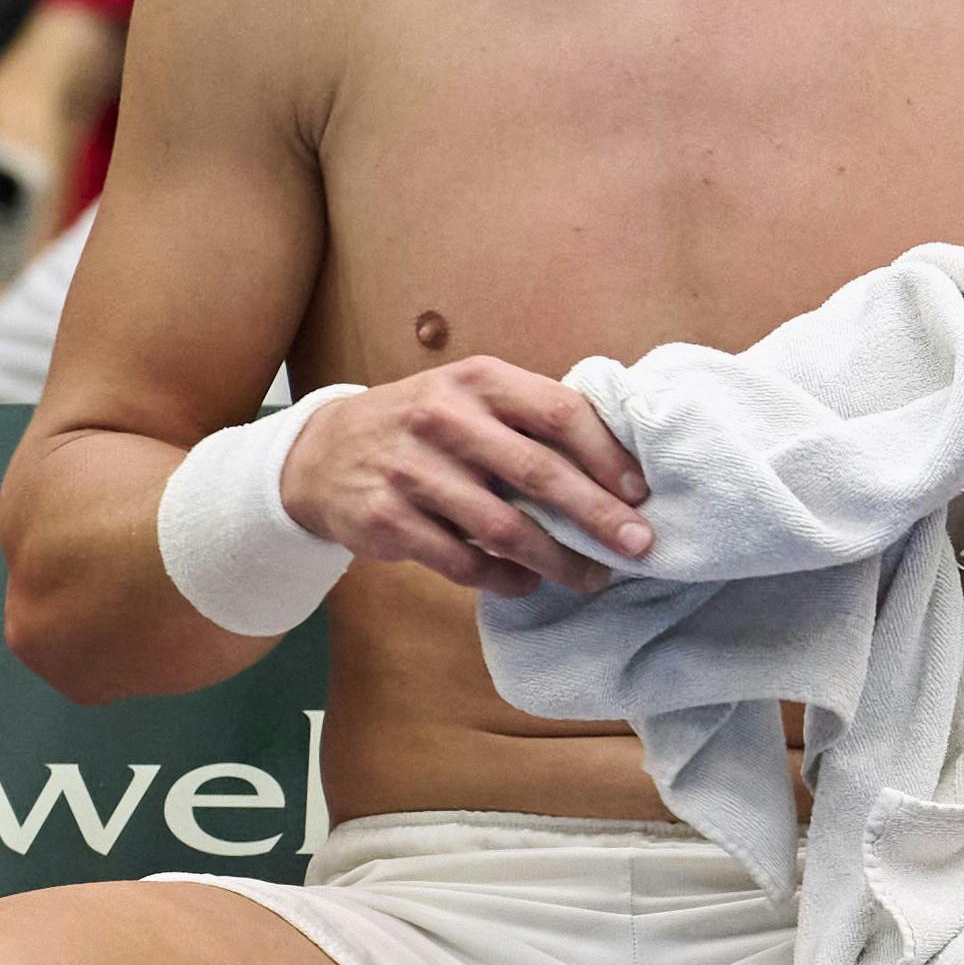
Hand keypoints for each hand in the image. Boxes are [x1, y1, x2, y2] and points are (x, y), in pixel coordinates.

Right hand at [279, 356, 658, 595]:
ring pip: (504, 529)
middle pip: (539, 473)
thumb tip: (616, 463)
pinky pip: (463, 562)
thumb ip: (529, 417)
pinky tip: (528, 583)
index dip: (607, 455)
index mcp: (477, 381)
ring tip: (591, 578)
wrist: (323, 453)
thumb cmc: (423, 426)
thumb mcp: (469, 397)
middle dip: (598, 516)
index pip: (559, 411)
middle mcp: (442, 419)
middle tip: (640, 546)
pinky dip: (505, 580)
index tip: (641, 491)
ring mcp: (410, 471)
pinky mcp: (386, 521)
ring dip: (558, 561)